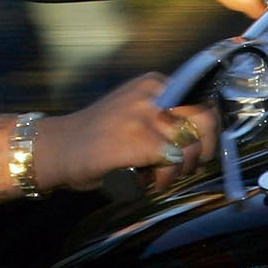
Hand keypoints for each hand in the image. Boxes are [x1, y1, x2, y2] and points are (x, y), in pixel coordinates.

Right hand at [29, 75, 220, 191]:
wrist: (58, 148)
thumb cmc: (97, 137)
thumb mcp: (134, 112)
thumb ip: (164, 117)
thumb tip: (202, 138)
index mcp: (153, 84)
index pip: (201, 100)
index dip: (208, 128)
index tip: (203, 146)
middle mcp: (152, 94)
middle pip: (204, 119)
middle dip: (206, 148)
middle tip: (191, 165)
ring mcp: (145, 116)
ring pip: (191, 145)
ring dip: (183, 168)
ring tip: (162, 177)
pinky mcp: (138, 140)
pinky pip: (172, 162)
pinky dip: (166, 178)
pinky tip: (151, 182)